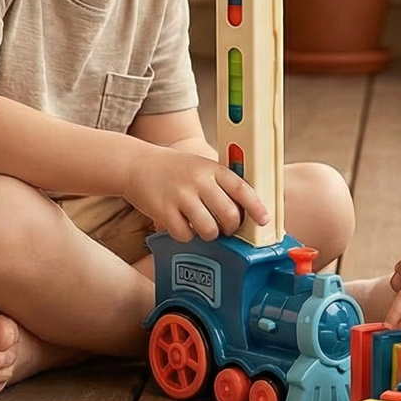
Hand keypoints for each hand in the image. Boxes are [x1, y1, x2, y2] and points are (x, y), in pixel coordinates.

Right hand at [123, 145, 270, 242]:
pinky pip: (185, 235)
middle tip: (227, 228)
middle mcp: (198, 181)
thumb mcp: (200, 166)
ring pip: (209, 229)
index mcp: (212, 169)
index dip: (257, 207)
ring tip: (203, 227)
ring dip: (210, 234)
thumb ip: (220, 183)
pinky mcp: (163, 211)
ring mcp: (181, 196)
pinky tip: (182, 226)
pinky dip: (186, 236)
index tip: (264, 220)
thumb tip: (245, 208)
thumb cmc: (173, 169)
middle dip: (232, 227)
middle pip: (229, 215)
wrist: (136, 164)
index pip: (242, 188)